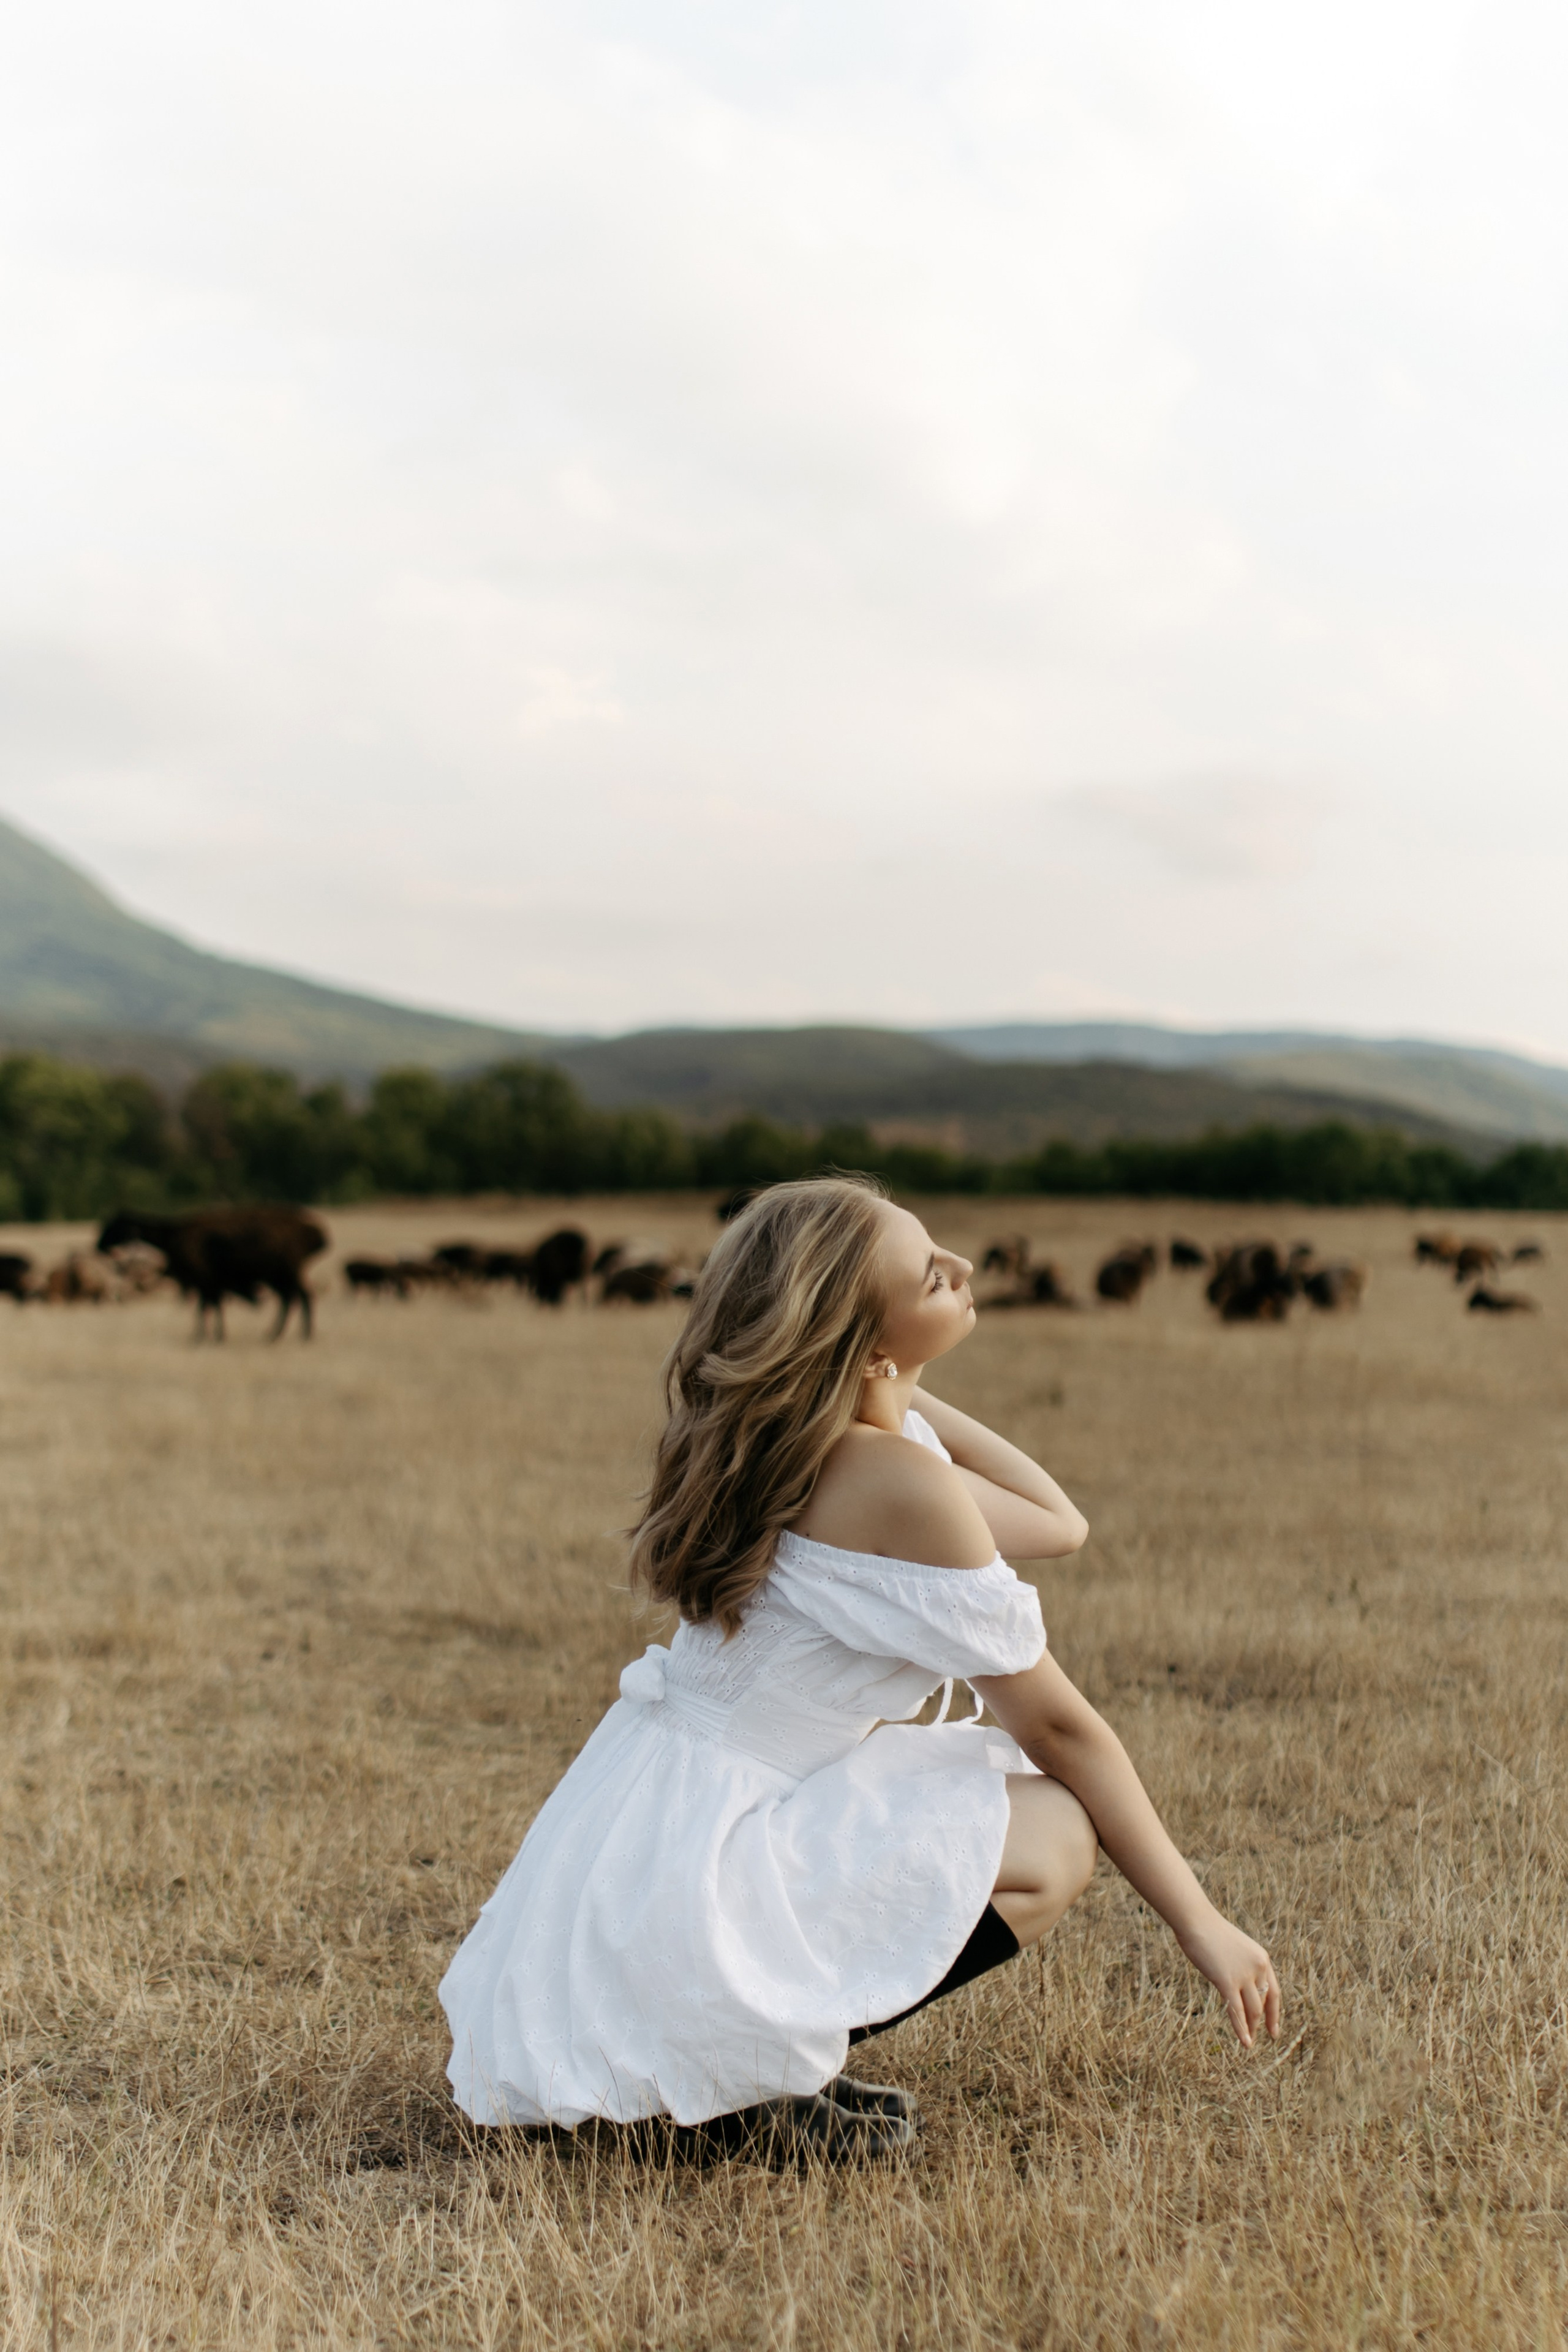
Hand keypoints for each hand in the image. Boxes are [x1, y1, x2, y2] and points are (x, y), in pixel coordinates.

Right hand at [1178, 1907, 1280, 2048]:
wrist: (1196, 1920)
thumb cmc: (1209, 1932)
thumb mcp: (1234, 1949)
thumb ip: (1241, 1966)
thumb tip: (1238, 1987)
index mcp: (1262, 1958)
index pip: (1273, 1991)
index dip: (1274, 2013)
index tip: (1273, 2029)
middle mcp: (1258, 1967)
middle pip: (1263, 2003)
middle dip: (1261, 2023)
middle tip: (1258, 2037)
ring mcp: (1244, 1974)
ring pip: (1252, 2010)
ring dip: (1251, 2028)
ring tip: (1249, 2044)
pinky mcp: (1227, 1981)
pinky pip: (1237, 2011)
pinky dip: (1241, 2029)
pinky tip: (1244, 2042)